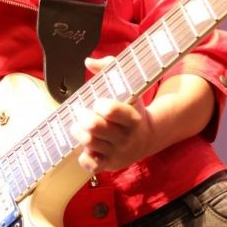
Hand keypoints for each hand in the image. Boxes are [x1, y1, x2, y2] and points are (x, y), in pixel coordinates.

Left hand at [70, 56, 155, 174]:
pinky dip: (84, 156)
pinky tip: (87, 147)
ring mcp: (117, 152)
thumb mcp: (127, 87)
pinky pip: (90, 165)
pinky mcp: (109, 165)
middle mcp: (126, 137)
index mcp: (132, 117)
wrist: (147, 137)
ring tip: (80, 127)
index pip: (111, 110)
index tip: (98, 103)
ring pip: (89, 143)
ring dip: (79, 132)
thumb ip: (109, 69)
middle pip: (94, 127)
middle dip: (83, 118)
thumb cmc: (131, 108)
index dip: (100, 105)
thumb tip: (88, 61)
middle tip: (82, 114)